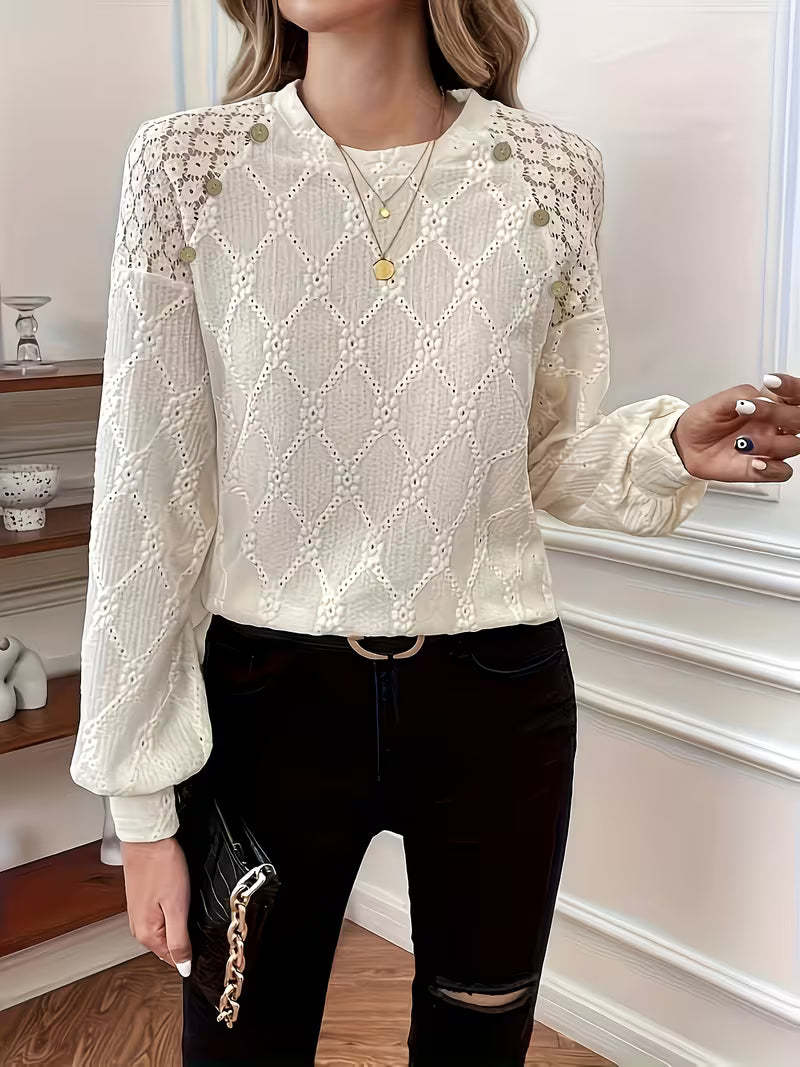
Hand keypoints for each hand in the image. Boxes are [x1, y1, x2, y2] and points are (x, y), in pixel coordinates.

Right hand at [120, 836, 191, 976]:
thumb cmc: (162, 866)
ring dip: (178, 922)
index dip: (190, 951)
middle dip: (184, 935)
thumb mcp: (177, 907)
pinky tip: (178, 896)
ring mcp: (138, 913)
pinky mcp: (141, 900)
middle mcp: (138, 926)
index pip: (172, 958)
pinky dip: (171, 911)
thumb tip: (183, 967)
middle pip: (168, 944)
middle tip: (195, 913)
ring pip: (164, 929)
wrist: (147, 837)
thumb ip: (179, 940)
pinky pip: (160, 916)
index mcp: (145, 933)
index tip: (201, 935)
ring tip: (186, 902)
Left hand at [670, 373, 799, 481]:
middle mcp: (774, 426)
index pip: (794, 395)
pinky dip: (772, 468)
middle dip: (783, 415)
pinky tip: (756, 462)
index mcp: (770, 404)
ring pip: (794, 446)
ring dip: (772, 443)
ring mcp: (770, 448)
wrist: (685, 444)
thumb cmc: (703, 420)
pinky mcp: (761, 469)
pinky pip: (782, 472)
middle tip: (753, 411)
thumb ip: (741, 396)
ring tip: (742, 442)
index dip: (792, 388)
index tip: (773, 384)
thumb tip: (761, 398)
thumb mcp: (718, 402)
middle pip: (799, 420)